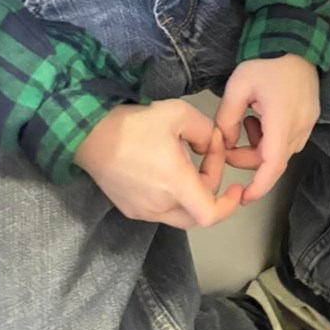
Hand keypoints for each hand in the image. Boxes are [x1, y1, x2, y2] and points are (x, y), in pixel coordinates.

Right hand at [73, 101, 243, 228]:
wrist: (92, 134)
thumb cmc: (136, 123)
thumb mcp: (180, 113)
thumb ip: (205, 131)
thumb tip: (208, 146)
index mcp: (175, 184)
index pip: (209, 214)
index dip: (229, 206)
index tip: (237, 188)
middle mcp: (159, 206)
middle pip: (197, 215)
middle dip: (211, 191)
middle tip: (208, 161)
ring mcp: (142, 211)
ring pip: (179, 213)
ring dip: (191, 193)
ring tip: (187, 160)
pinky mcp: (130, 209)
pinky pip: (161, 210)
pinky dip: (173, 195)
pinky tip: (166, 168)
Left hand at [215, 55, 319, 204]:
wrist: (294, 37)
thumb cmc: (265, 61)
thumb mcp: (237, 87)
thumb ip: (227, 120)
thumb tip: (225, 144)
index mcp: (283, 122)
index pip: (272, 166)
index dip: (259, 186)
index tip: (243, 198)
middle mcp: (300, 126)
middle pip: (275, 160)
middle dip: (250, 159)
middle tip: (229, 145)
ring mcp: (309, 120)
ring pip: (283, 150)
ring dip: (262, 146)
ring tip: (247, 123)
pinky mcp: (311, 113)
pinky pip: (291, 137)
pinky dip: (273, 136)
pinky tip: (261, 117)